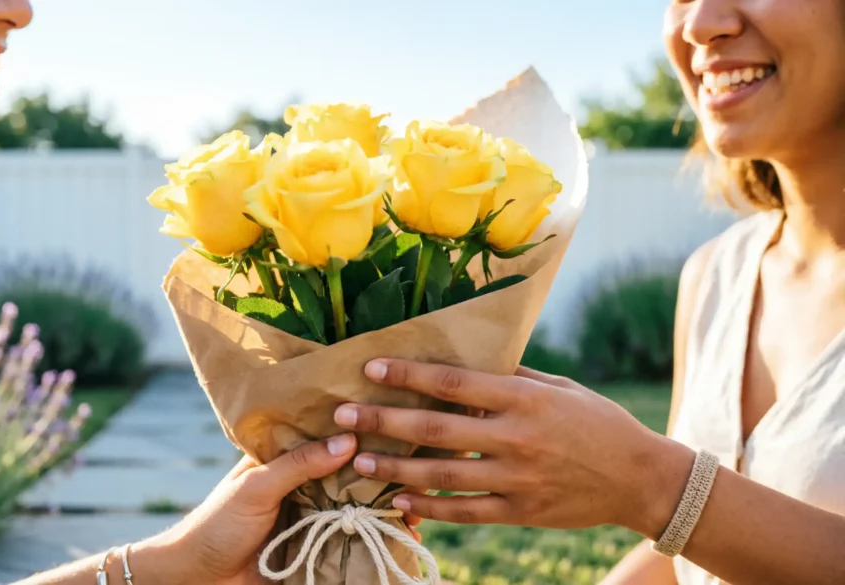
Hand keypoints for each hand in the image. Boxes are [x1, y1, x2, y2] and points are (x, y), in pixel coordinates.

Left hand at [150, 434, 422, 584]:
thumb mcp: (257, 486)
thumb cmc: (217, 524)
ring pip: (354, 508)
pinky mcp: (315, 548)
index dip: (360, 435)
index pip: (328, 438)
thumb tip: (348, 440)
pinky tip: (400, 536)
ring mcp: (312, 517)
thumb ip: (299, 463)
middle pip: (349, 475)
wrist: (197, 579)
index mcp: (285, 459)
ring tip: (415, 510)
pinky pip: (349, 541)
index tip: (396, 430)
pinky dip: (372, 539)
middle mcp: (303, 484)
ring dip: (382, 509)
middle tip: (418, 476)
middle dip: (380, 476)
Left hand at [333, 359, 694, 537]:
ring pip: (441, 476)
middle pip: (435, 429)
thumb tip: (465, 358)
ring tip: (358, 460)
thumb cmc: (596, 422)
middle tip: (343, 415)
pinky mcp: (519, 512)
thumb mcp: (557, 388)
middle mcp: (515, 438)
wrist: (639, 478)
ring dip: (394, 468)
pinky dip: (428, 508)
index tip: (370, 368)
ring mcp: (516, 479)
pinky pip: (463, 512)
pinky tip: (399, 501)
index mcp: (523, 399)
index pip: (453, 384)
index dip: (407, 376)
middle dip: (383, 421)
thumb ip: (511, 376)